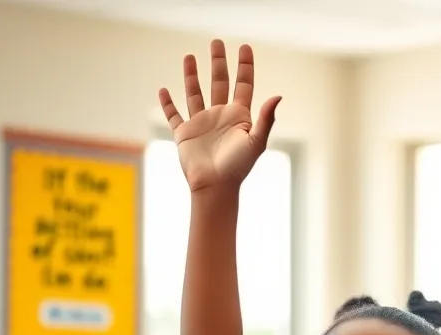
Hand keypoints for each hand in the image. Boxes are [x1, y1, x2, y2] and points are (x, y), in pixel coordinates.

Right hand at [159, 39, 280, 193]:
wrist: (215, 187)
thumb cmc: (238, 167)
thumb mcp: (256, 141)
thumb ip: (266, 118)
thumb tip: (278, 96)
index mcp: (239, 116)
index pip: (243, 84)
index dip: (245, 66)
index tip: (244, 47)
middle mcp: (220, 116)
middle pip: (219, 82)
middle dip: (218, 62)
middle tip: (216, 42)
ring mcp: (201, 123)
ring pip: (195, 93)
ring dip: (191, 75)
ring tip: (189, 56)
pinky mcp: (184, 134)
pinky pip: (173, 115)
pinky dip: (167, 103)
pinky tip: (163, 89)